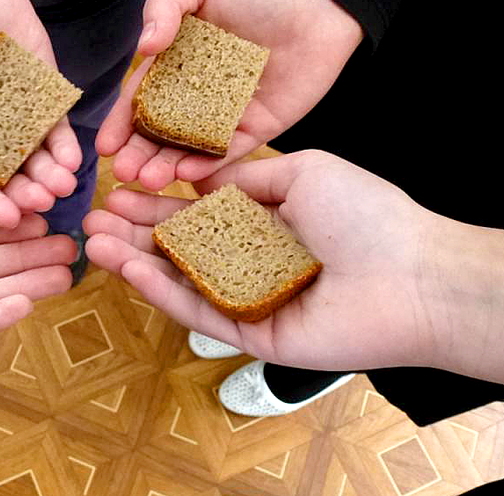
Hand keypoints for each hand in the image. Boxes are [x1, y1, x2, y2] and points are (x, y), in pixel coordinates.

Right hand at [0, 0, 80, 228]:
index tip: (9, 218)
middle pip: (8, 181)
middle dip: (26, 195)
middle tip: (42, 202)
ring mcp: (17, 124)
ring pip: (36, 161)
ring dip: (50, 178)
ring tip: (63, 186)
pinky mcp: (45, 103)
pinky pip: (57, 131)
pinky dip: (66, 148)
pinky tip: (73, 160)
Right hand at [83, 150, 503, 377]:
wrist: (411, 276)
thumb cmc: (365, 215)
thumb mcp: (302, 171)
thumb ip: (245, 175)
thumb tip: (197, 175)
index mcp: (260, 220)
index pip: (194, 209)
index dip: (155, 199)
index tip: (117, 186)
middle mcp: (247, 259)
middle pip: (177, 245)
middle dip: (133, 230)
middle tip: (92, 217)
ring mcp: (245, 297)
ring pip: (178, 278)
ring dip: (134, 260)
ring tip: (94, 240)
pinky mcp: (247, 331)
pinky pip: (197, 309)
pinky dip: (162, 289)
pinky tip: (129, 267)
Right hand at [97, 0, 363, 190]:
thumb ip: (165, 6)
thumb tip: (144, 46)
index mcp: (174, 63)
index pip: (141, 100)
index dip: (121, 124)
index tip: (105, 147)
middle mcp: (195, 94)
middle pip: (160, 132)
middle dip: (139, 155)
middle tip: (124, 174)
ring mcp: (225, 115)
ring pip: (190, 148)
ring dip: (167, 166)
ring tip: (149, 179)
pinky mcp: (257, 128)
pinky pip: (229, 152)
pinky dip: (209, 165)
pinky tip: (187, 175)